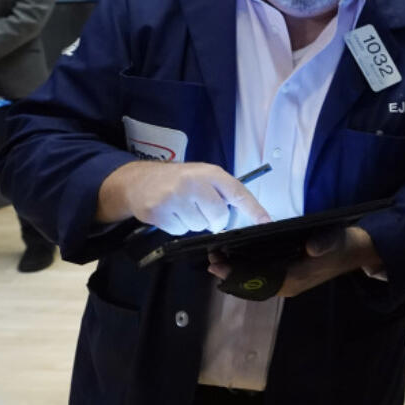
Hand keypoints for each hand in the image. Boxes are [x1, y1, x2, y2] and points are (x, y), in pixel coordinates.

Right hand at [96, 160, 271, 234]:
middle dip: (214, 220)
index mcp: (209, 173)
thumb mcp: (202, 176)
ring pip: (199, 226)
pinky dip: (177, 226)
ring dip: (194, 222)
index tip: (266, 221)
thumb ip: (221, 191)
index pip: (237, 192)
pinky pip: (180, 230)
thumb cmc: (177, 180)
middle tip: (202, 209)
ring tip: (183, 207)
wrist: (139, 180)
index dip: (253, 209)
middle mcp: (193, 182)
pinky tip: (171, 212)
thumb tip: (244, 215)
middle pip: (219, 217)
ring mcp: (175, 197)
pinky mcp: (159, 211)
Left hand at [206, 225, 382, 297]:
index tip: (219, 264)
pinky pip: (262, 278)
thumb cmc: (345, 245)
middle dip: (232, 274)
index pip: (260, 280)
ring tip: (218, 261)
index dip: (238, 274)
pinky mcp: (290, 275)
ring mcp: (289, 281)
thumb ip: (324, 244)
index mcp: (296, 279)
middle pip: (253, 284)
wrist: (359, 251)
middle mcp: (289, 285)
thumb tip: (312, 248)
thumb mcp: (337, 240)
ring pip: (256, 282)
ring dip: (237, 273)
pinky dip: (247, 271)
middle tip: (211, 260)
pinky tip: (237, 261)